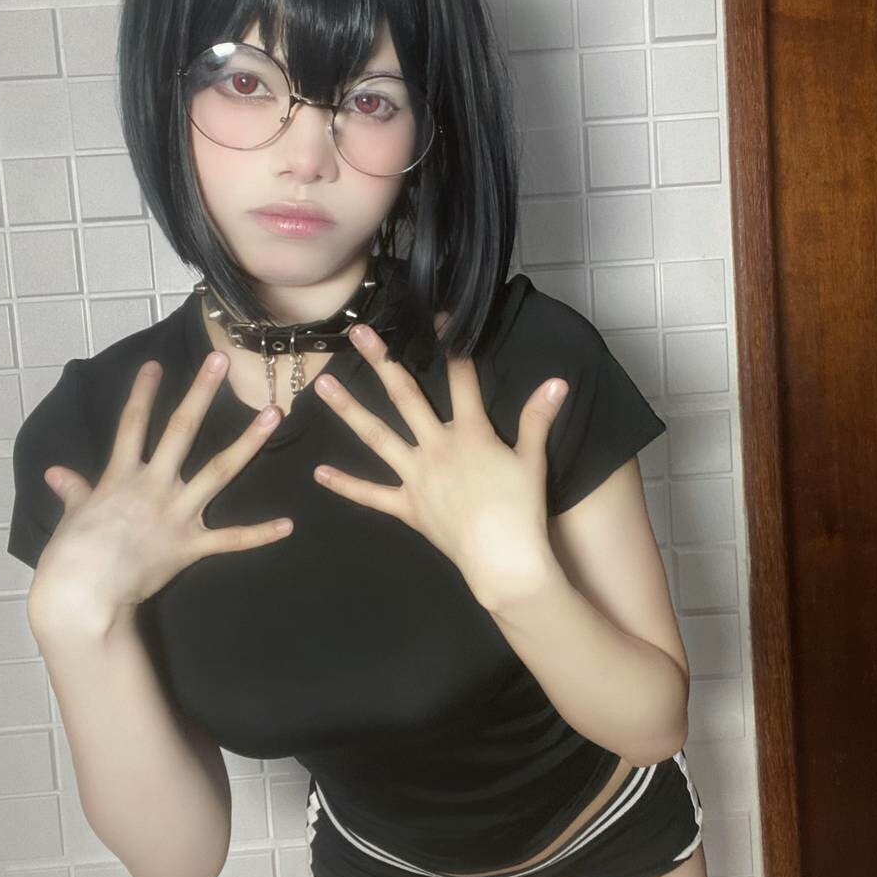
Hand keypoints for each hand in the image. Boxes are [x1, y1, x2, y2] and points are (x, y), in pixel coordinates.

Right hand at [27, 351, 293, 634]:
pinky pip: (230, 539)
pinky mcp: (190, 546)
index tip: (155, 364)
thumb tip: (55, 473)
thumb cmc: (71, 557)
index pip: (132, 424)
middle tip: (222, 360)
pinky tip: (288, 525)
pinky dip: (259, 534)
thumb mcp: (72, 517)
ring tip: (273, 415)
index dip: (143, 393)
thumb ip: (74, 492)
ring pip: (220, 471)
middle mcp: (153, 486)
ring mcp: (176, 514)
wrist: (84, 595)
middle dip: (201, 393)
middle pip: (182, 430)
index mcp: (121, 476)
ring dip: (248, 442)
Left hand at [310, 313, 568, 605]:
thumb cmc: (522, 511)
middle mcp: (436, 448)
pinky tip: (319, 472)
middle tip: (358, 334)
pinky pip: (371, 495)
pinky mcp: (407, 507)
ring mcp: (417, 477)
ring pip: (376, 436)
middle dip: (383, 361)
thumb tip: (558, 381)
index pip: (461, 380)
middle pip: (405, 396)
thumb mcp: (533, 460)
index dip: (451, 346)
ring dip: (348, 409)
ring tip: (322, 385)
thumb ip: (538, 418)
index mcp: (470, 434)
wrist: (503, 561)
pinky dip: (345, 484)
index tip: (437, 316)